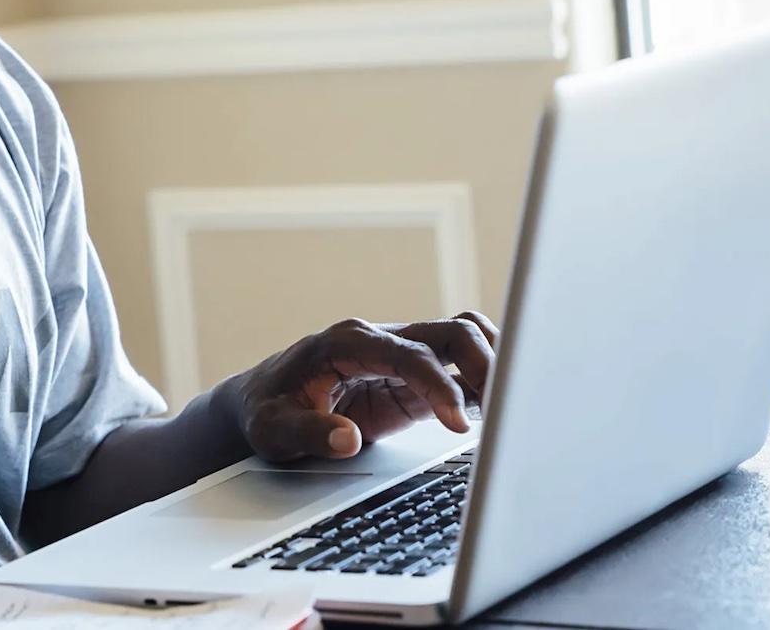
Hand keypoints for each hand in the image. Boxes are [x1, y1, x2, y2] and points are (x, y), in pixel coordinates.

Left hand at [232, 313, 498, 461]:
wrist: (262, 401)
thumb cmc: (267, 410)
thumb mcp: (273, 428)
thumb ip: (308, 431)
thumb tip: (346, 439)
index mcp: (347, 343)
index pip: (410, 353)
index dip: (438, 385)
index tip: (458, 423)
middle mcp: (381, 339)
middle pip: (451, 331)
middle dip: (485, 365)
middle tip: (505, 413)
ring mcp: (401, 355)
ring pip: (463, 340)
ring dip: (491, 368)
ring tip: (507, 413)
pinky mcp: (412, 379)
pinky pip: (458, 369)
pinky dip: (482, 384)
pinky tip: (490, 416)